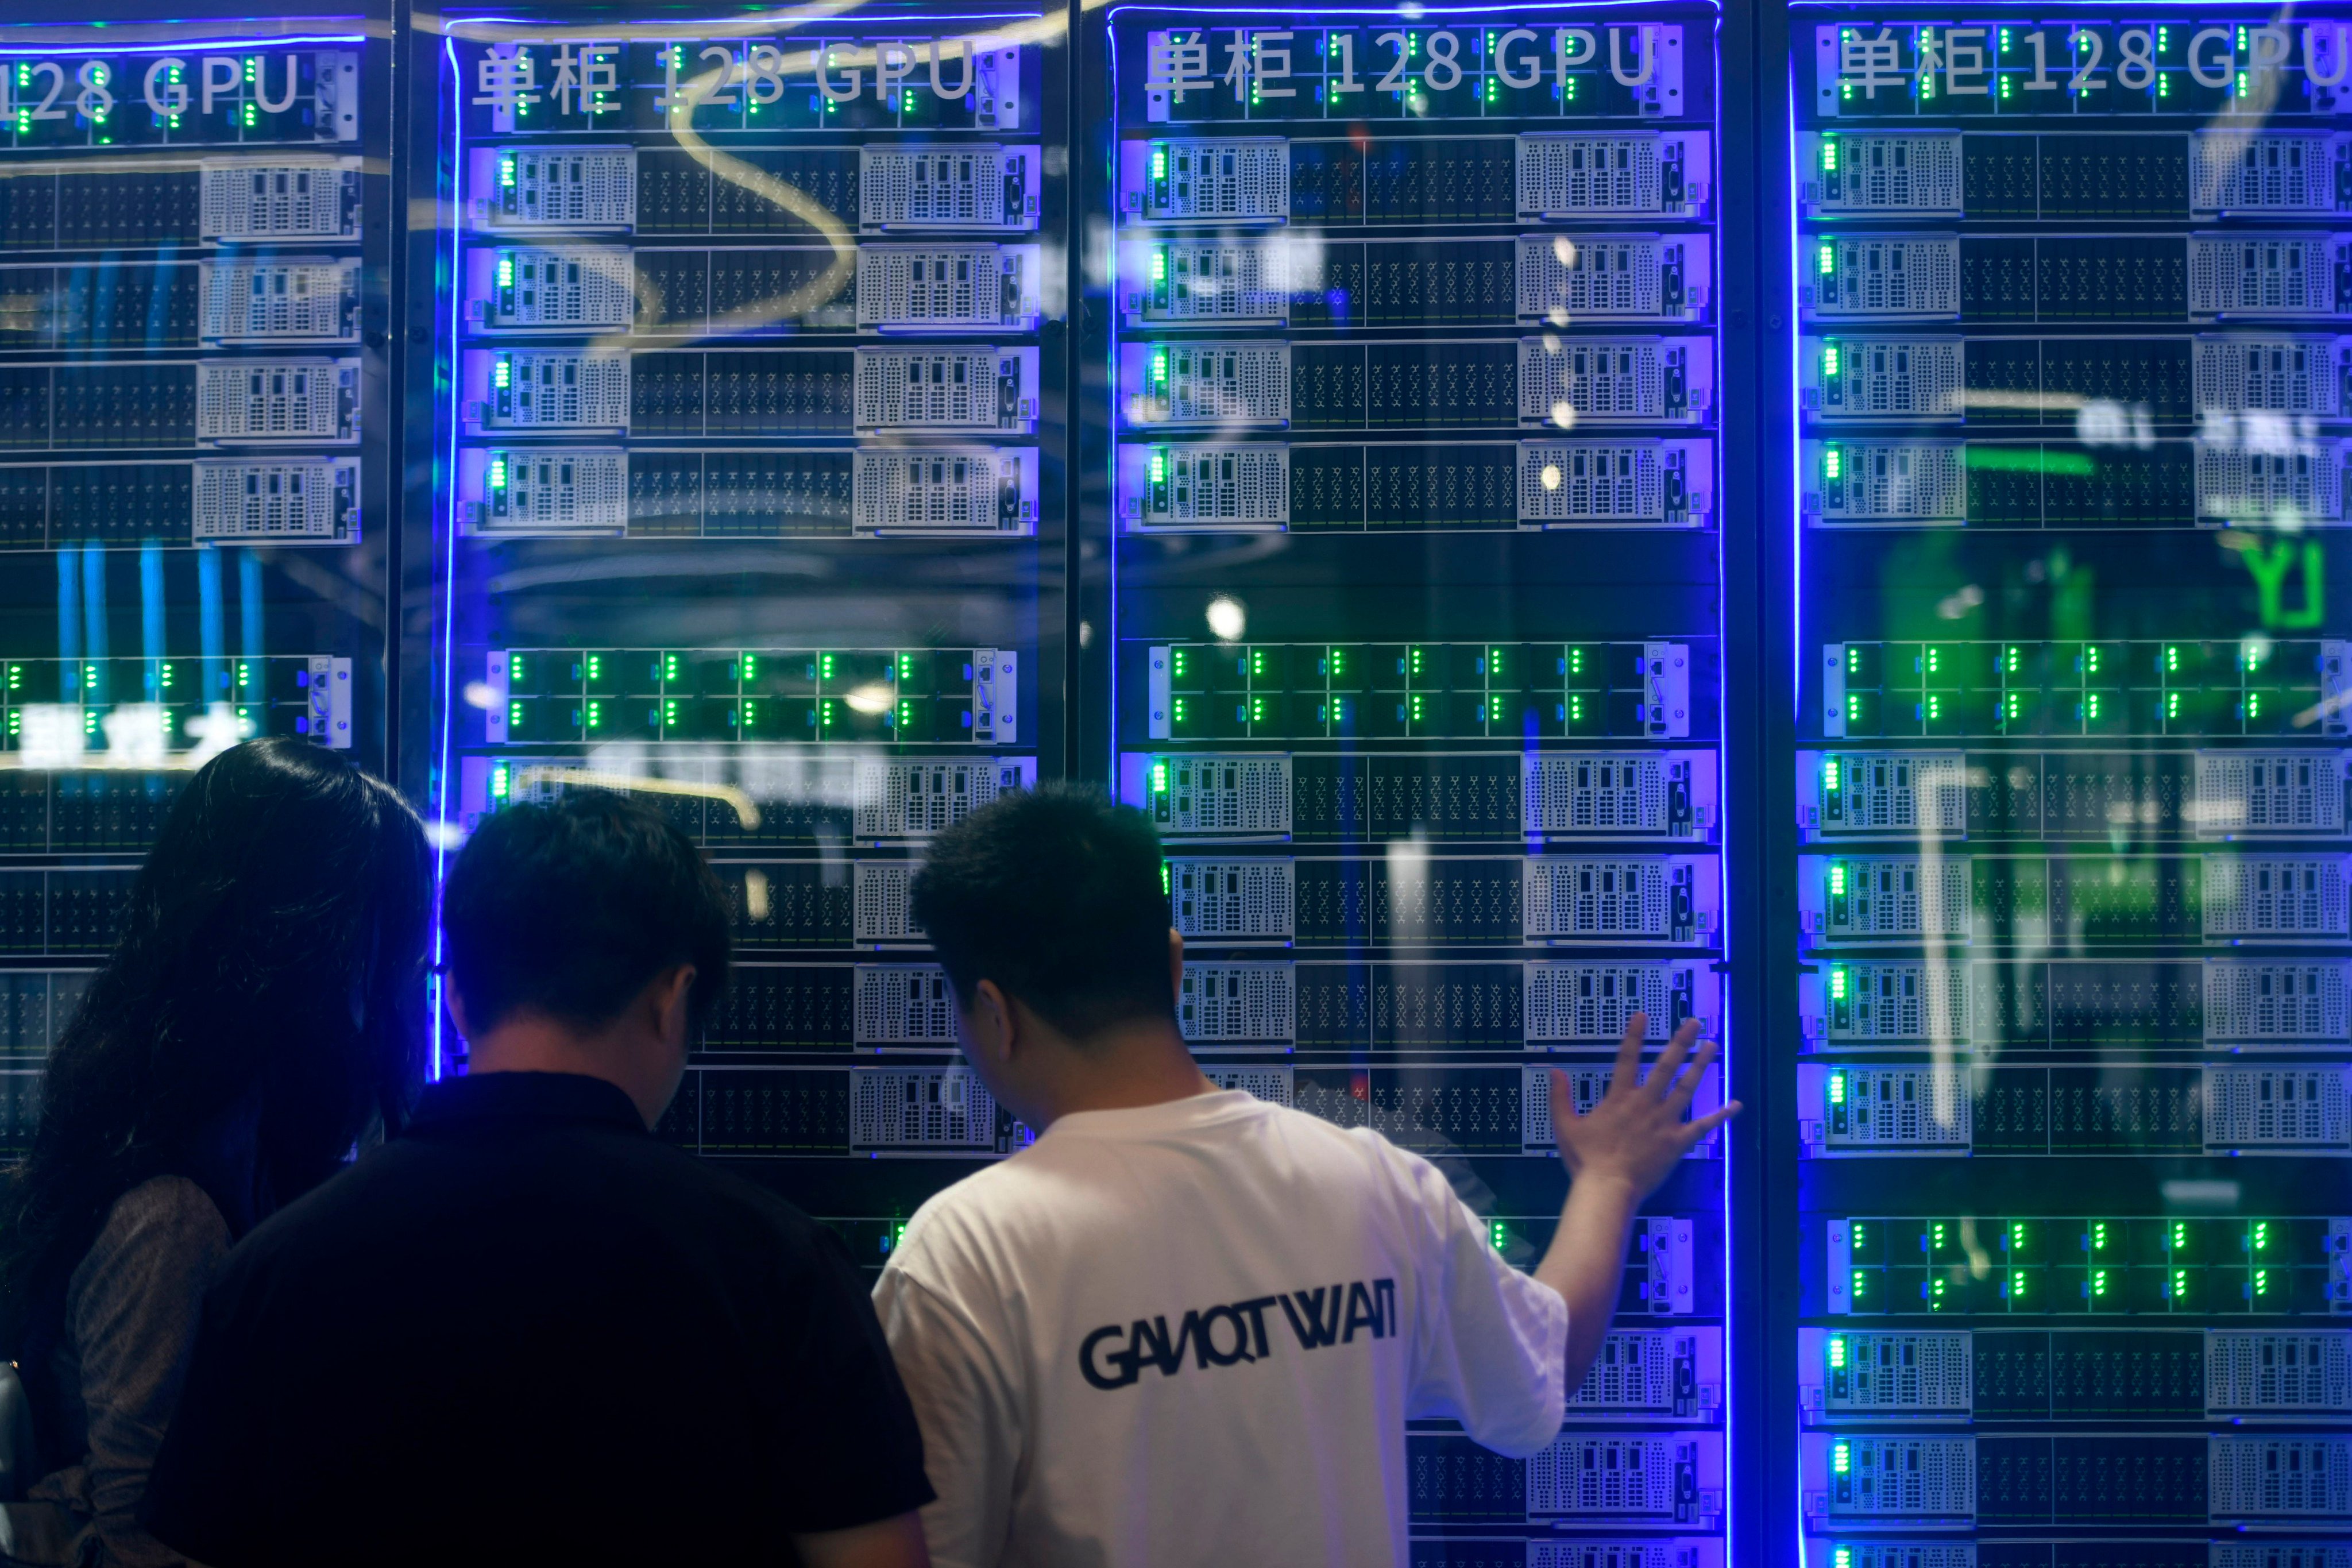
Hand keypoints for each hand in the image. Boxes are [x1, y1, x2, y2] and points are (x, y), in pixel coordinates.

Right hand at [1550, 1012, 1739, 1202]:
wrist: (1608, 1189)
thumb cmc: (1586, 1160)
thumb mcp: (1565, 1127)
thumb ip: (1560, 1098)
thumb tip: (1554, 1071)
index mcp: (1619, 1098)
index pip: (1627, 1059)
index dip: (1634, 1036)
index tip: (1643, 1015)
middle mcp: (1645, 1103)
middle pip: (1665, 1067)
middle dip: (1680, 1042)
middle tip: (1693, 1023)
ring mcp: (1664, 1121)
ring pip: (1686, 1088)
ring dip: (1700, 1065)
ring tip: (1711, 1046)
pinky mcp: (1678, 1141)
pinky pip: (1703, 1126)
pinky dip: (1720, 1116)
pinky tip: (1736, 1105)